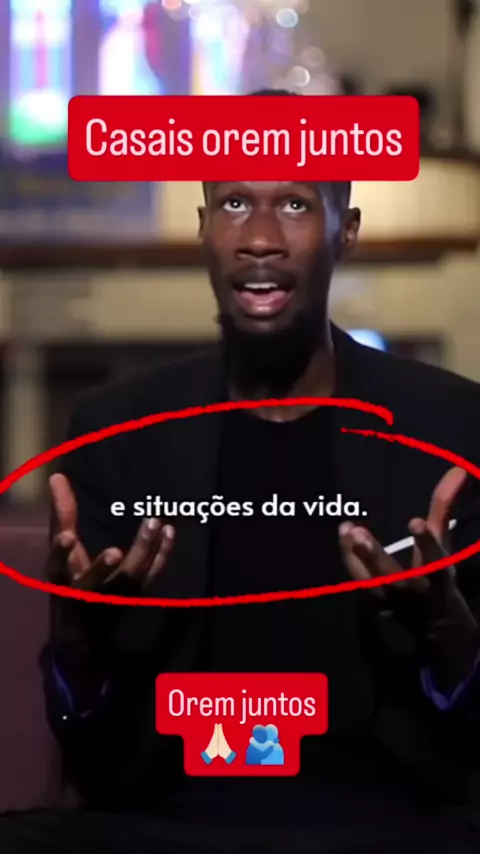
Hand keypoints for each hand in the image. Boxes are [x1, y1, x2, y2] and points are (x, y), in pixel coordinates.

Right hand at [47, 473, 174, 650]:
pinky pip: (151, 576)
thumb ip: (62, 515)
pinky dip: (161, 555)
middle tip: (116, 552)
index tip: (67, 536)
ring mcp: (113, 598)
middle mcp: (85, 593)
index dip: (61, 553)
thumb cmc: (69, 579)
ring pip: (129, 578)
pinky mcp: (135, 597)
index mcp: (61, 581)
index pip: (58, 567)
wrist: (83, 634)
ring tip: (153, 523)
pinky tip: (170, 531)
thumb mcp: (61, 553)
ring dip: (143, 551)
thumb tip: (58, 475)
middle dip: (103, 567)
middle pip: (95, 581)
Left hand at [339, 467, 478, 693]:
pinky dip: (349, 556)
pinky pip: (358, 579)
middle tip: (358, 534)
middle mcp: (413, 588)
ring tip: (347, 529)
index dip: (426, 541)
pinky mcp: (374, 602)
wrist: (436, 625)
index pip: (434, 558)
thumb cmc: (437, 573)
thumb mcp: (444, 544)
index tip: (415, 522)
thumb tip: (459, 470)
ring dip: (356, 556)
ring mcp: (390, 598)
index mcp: (437, 573)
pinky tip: (343, 532)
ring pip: (369, 579)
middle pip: (391, 575)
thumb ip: (445, 508)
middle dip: (374, 557)